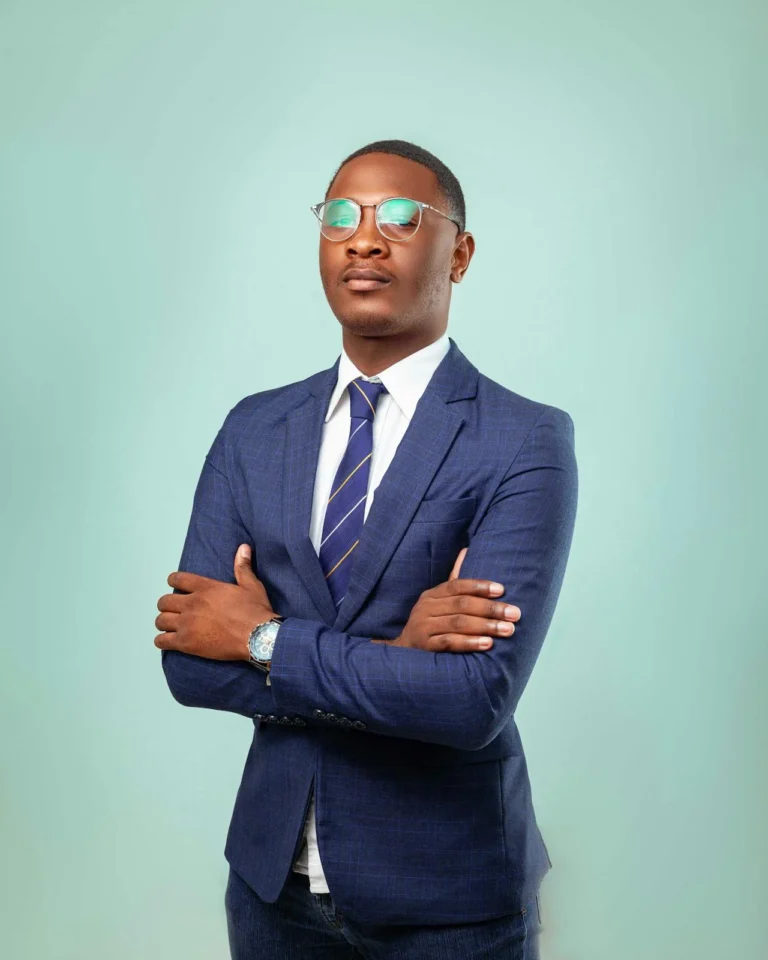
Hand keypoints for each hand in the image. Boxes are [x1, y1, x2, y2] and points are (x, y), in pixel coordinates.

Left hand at [154, 544, 274, 660]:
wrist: (257, 637)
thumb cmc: (255, 611)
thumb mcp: (251, 585)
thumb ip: (243, 567)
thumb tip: (243, 547)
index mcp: (206, 588)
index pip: (177, 579)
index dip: (173, 581)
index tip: (174, 585)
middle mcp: (192, 603)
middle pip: (164, 601)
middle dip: (166, 605)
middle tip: (173, 610)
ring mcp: (187, 624)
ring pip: (160, 621)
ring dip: (163, 622)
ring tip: (170, 626)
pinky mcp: (186, 643)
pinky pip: (162, 641)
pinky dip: (162, 641)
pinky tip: (167, 641)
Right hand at [372, 546, 520, 651]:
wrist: (403, 652)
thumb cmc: (430, 624)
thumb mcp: (438, 601)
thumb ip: (454, 580)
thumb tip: (466, 549)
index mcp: (432, 595)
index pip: (457, 585)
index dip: (480, 586)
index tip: (502, 590)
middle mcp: (426, 608)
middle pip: (462, 604)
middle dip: (491, 609)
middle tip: (515, 613)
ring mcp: (423, 627)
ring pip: (458, 623)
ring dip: (486, 626)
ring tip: (508, 629)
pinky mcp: (424, 646)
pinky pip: (449, 643)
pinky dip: (469, 643)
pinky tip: (487, 644)